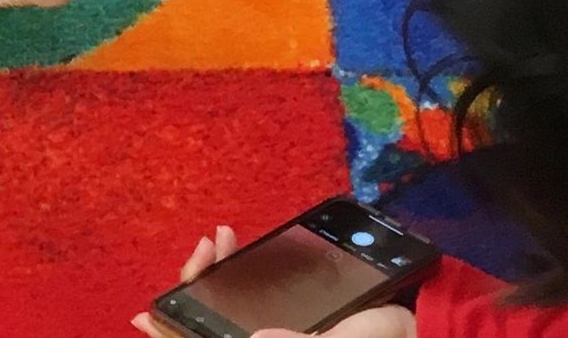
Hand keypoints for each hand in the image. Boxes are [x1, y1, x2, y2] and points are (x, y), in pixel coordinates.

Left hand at [130, 227, 415, 337]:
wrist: (422, 332)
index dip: (172, 337)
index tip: (145, 315)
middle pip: (210, 322)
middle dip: (196, 288)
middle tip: (203, 250)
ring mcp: (276, 329)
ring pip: (226, 306)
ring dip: (215, 274)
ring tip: (217, 239)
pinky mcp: (292, 316)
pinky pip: (251, 292)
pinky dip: (239, 268)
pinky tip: (237, 245)